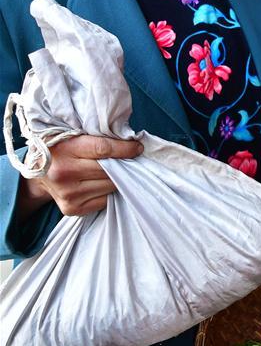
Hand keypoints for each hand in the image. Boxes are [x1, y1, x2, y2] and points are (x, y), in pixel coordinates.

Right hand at [16, 134, 142, 219]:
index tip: (137, 147)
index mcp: (65, 150)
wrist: (38, 174)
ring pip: (110, 186)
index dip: (125, 148)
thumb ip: (96, 137)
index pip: (103, 148)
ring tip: (116, 172)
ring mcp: (69, 193)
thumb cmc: (61, 150)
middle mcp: (65, 173)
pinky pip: (105, 200)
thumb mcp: (72, 137)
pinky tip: (105, 184)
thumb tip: (130, 141)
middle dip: (124, 164)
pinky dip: (110, 192)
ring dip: (118, 179)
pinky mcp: (72, 208)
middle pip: (109, 170)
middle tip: (132, 159)